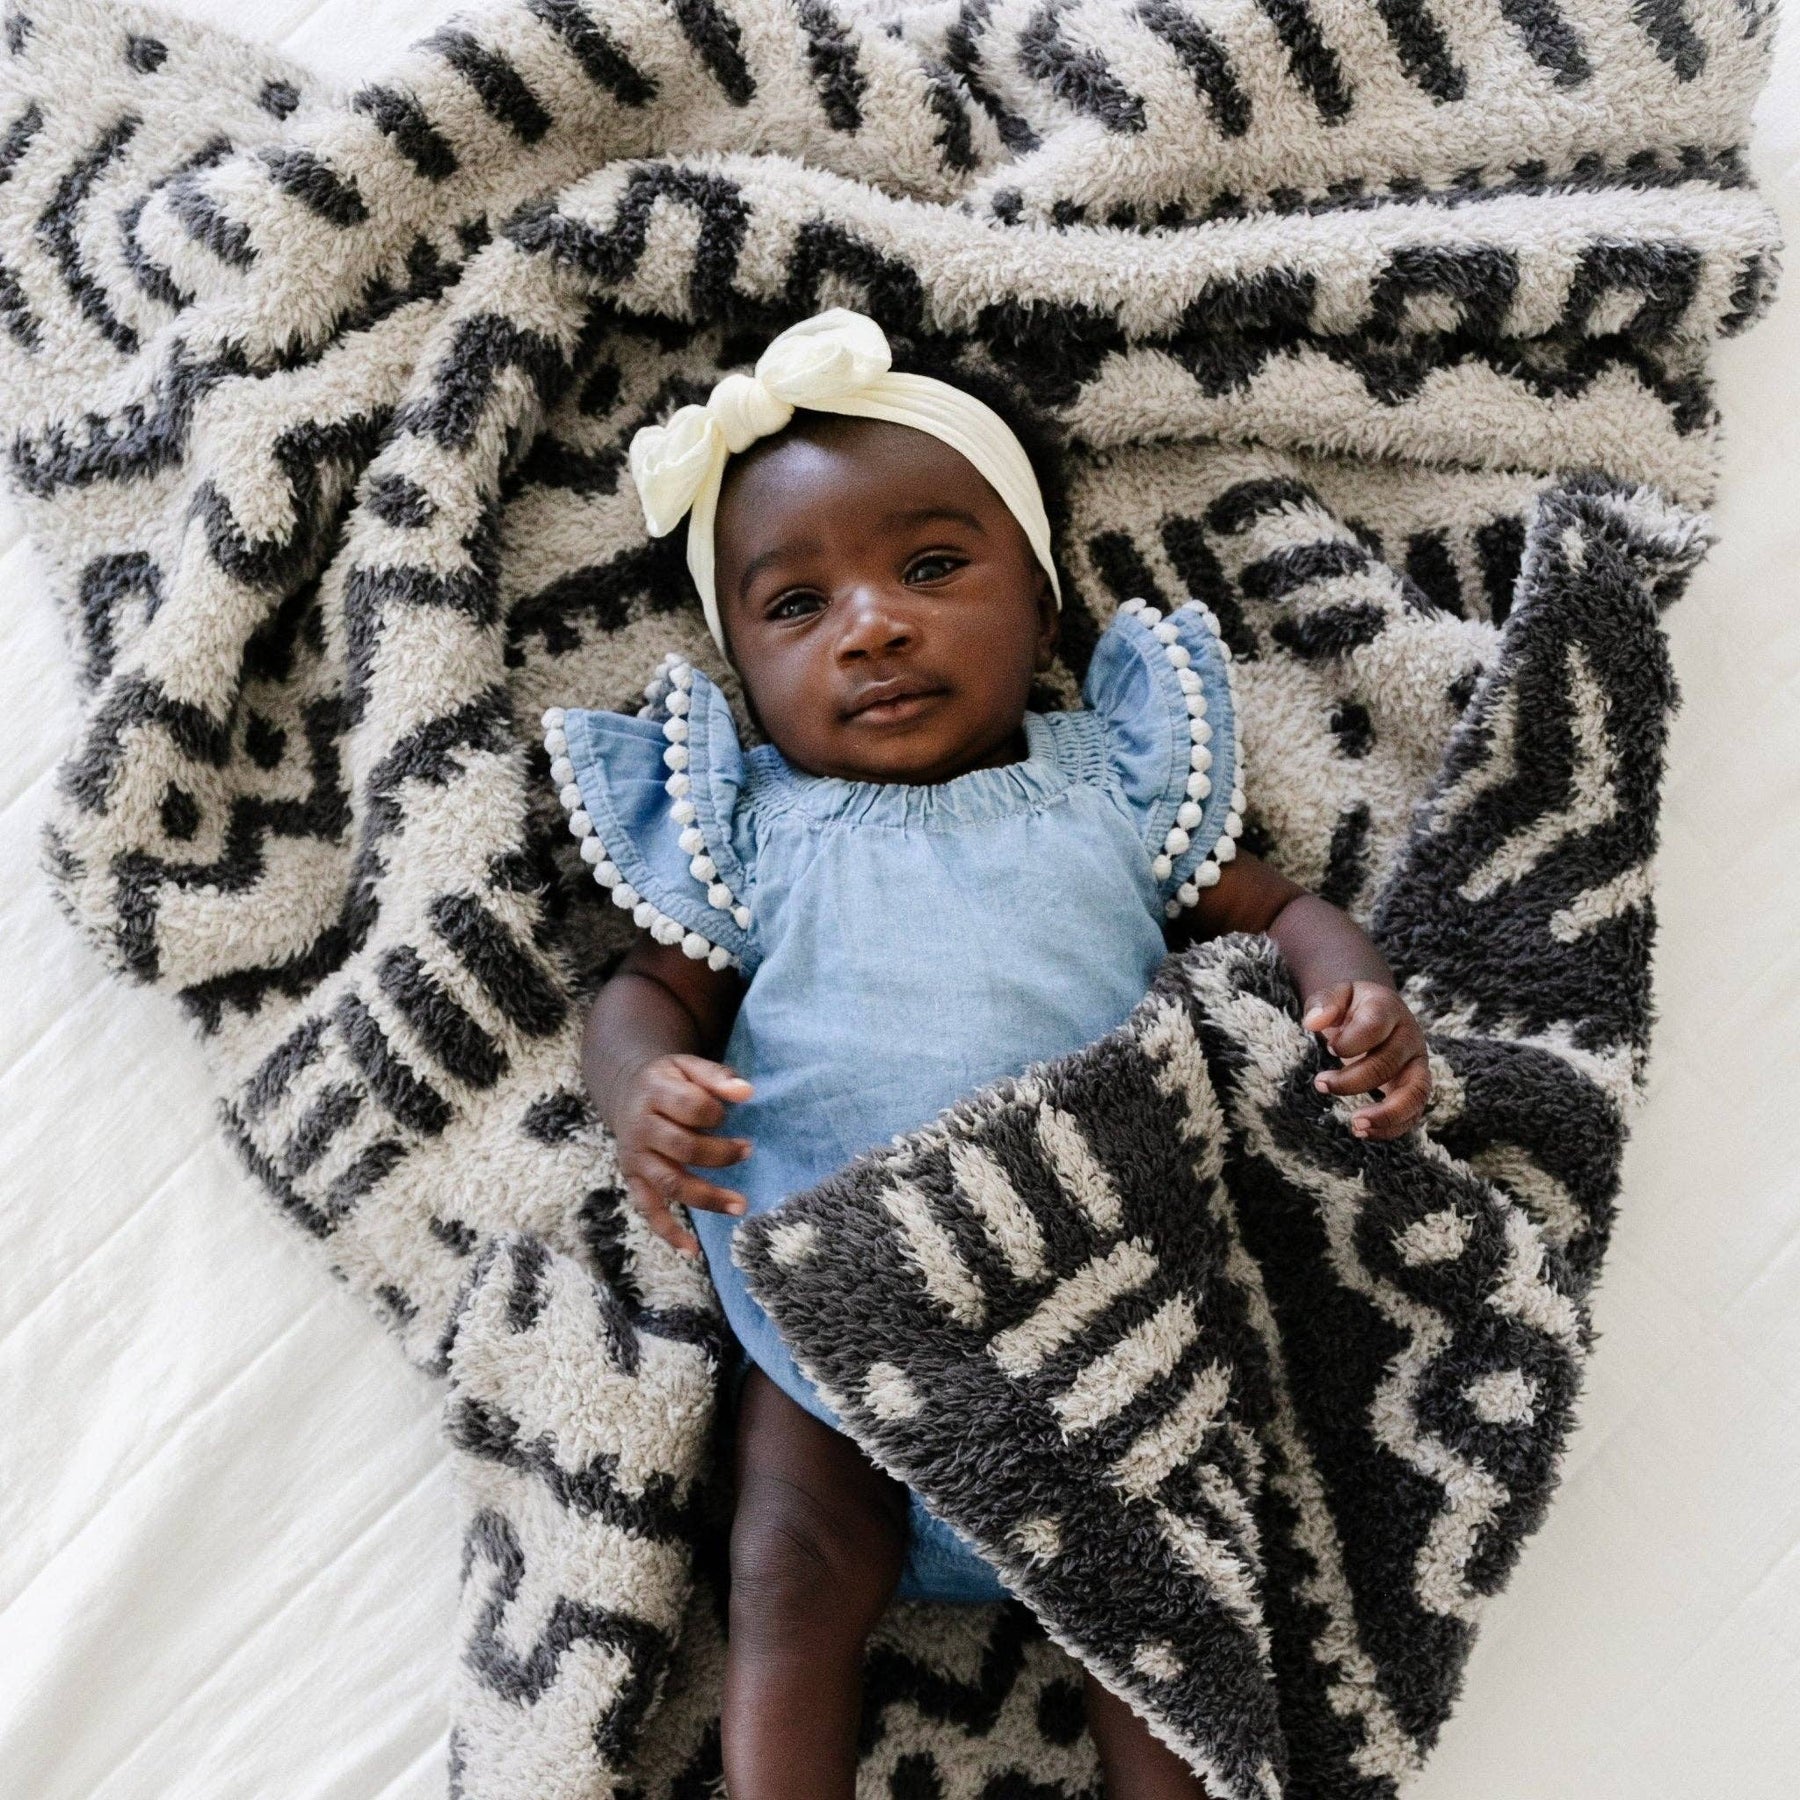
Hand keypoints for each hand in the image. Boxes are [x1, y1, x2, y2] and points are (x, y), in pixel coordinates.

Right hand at [613, 1054, 753, 1255]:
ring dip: (707, 1197)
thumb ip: (718, 1076)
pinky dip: (668, 1232)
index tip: (730, 1114)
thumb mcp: (688, 1066)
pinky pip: (648, 1210)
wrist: (625, 1091)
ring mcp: (635, 1157)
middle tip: (749, 1150)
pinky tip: (692, 1249)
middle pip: (683, 1148)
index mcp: (654, 1092)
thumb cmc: (669, 1081)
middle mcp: (640, 1127)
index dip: (716, 1112)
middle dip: (720, 1153)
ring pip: (670, 1183)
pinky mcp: (633, 1179)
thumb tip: (748, 1093)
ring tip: (740, 1205)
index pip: (691, 1106)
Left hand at [1302, 982, 1429, 1140]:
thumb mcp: (1336, 994)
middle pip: (1388, 1063)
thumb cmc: (1352, 1006)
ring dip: (1387, 1114)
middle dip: (1352, 1080)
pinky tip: (1362, 1132)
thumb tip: (1313, 1023)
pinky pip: (1413, 1114)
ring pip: (1415, 1093)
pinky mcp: (1415, 1088)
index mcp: (1388, 1009)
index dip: (1350, 1041)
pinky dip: (1391, 1128)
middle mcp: (1409, 1037)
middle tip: (1320, 1084)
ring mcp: (1416, 1065)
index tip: (1329, 1048)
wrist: (1376, 1013)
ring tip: (1355, 1124)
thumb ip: (1323, 1003)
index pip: (1375, 1026)